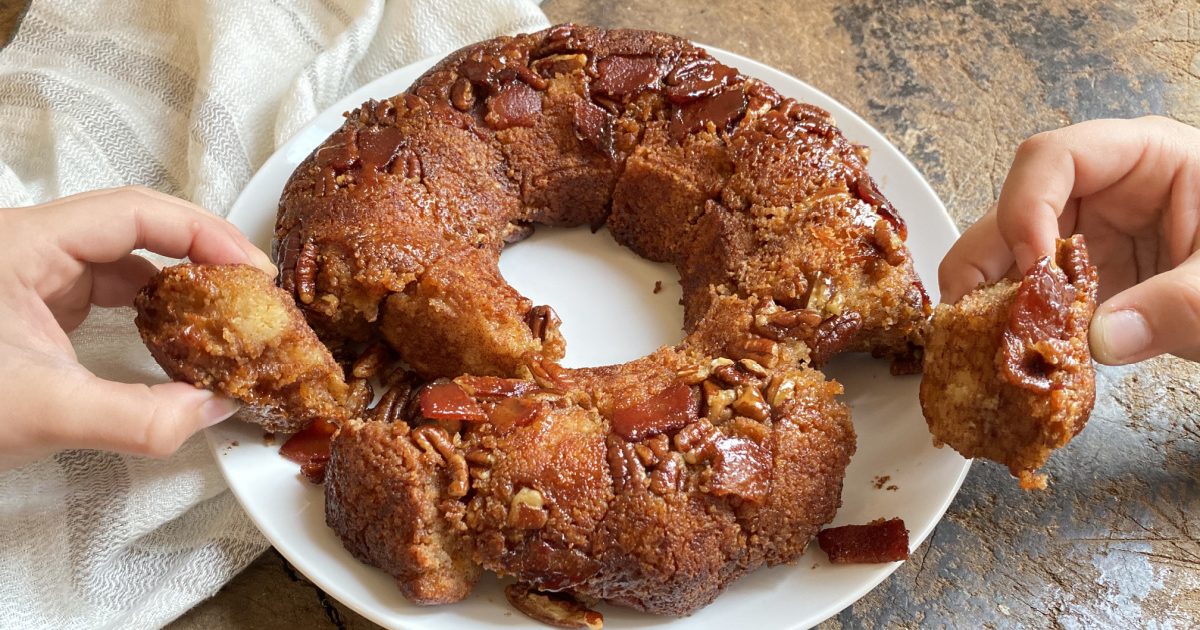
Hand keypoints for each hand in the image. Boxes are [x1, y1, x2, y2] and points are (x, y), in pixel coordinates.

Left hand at [0, 186, 275, 468]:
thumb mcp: (41, 411)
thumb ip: (137, 417)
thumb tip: (211, 412)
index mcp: (25, 244)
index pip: (136, 211)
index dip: (202, 232)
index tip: (248, 267)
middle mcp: (28, 248)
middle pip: (136, 229)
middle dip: (199, 256)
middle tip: (249, 291)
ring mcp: (29, 278)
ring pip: (122, 262)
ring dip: (176, 286)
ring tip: (222, 315)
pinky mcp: (31, 309)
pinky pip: (105, 295)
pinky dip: (147, 314)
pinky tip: (172, 340)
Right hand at [939, 116, 1199, 365]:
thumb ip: (1181, 305)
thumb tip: (1105, 339)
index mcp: (1147, 160)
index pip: (1053, 159)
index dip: (1026, 207)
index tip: (1035, 269)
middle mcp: (1105, 193)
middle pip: (1015, 209)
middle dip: (987, 262)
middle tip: (967, 316)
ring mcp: (1092, 239)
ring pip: (1012, 257)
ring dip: (992, 302)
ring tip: (977, 346)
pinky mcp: (1089, 284)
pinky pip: (1036, 300)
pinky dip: (1017, 330)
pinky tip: (1008, 359)